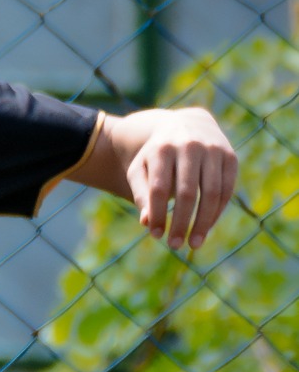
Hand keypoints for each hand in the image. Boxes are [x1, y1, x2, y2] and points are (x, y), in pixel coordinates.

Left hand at [124, 107, 237, 252]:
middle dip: (181, 222)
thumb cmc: (158, 156)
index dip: (158, 214)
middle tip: (174, 246)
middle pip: (187, 193)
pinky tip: (206, 228)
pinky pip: (226, 190)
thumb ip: (141, 194)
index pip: (159, 188)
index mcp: (163, 149)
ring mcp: (213, 150)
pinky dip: (217, 212)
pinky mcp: (230, 157)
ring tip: (194, 244)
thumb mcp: (141, 169)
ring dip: (203, 223)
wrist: (188, 125)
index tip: (155, 235)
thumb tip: (147, 222)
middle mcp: (190, 146)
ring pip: (211, 193)